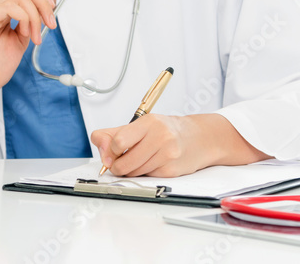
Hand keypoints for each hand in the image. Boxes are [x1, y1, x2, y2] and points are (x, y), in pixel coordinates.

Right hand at [0, 0, 56, 108]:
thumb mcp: (20, 41)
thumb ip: (29, 25)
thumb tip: (44, 13)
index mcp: (1, 9)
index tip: (52, 12)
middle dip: (43, 1)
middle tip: (49, 23)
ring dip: (36, 14)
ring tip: (35, 35)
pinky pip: (9, 7)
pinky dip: (24, 19)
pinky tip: (24, 34)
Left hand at [90, 113, 269, 177]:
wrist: (200, 138)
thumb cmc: (165, 131)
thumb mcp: (139, 125)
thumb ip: (113, 134)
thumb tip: (100, 147)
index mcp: (148, 122)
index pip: (118, 141)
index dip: (110, 152)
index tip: (110, 154)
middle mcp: (159, 136)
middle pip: (124, 162)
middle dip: (117, 166)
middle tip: (119, 163)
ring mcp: (168, 154)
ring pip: (134, 172)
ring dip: (131, 171)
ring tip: (139, 161)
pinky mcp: (172, 170)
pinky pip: (147, 178)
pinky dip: (144, 174)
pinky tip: (152, 165)